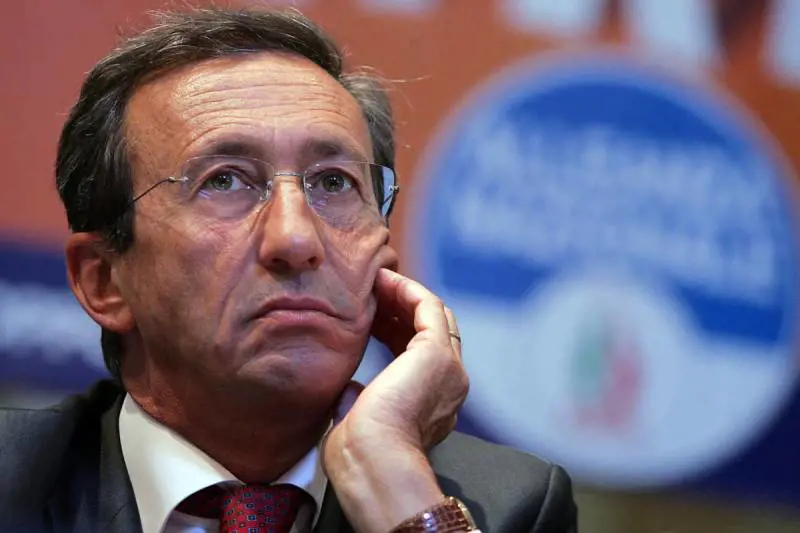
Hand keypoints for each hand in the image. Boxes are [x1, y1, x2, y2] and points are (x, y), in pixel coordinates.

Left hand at [322, 268, 468, 532]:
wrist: (374, 462)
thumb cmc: (359, 455)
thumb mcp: (359, 422)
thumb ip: (359, 401)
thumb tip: (350, 388)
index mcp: (433, 404)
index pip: (418, 354)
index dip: (393, 330)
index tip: (365, 316)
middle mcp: (449, 384)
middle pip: (430, 330)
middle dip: (399, 308)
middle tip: (369, 292)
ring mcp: (448, 367)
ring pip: (433, 315)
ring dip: (402, 294)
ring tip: (374, 280)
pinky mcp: (437, 352)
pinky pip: (428, 306)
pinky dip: (406, 289)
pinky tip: (382, 279)